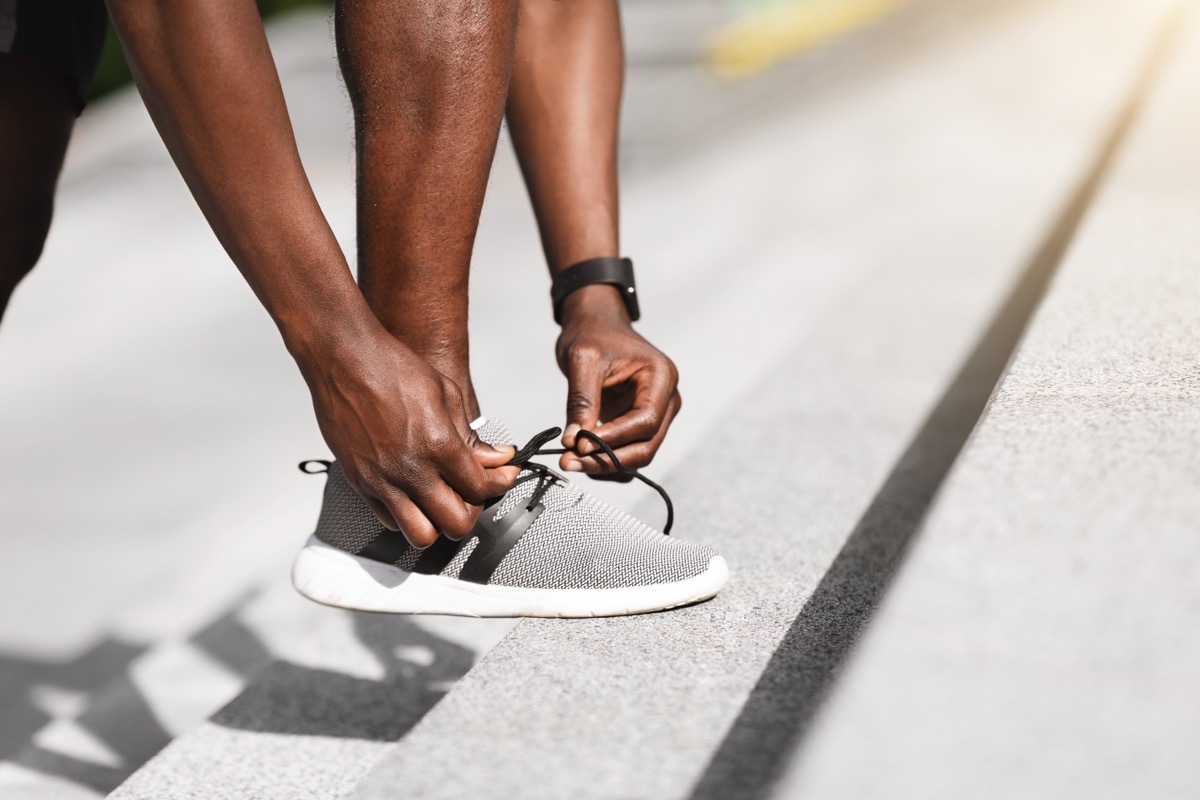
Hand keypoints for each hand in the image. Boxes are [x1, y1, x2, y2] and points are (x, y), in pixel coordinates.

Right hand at [296, 320, 518, 546]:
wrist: (344, 359)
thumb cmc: (392, 368)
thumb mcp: (447, 394)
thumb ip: (471, 435)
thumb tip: (495, 458)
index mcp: (438, 446)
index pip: (481, 489)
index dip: (499, 484)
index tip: (502, 475)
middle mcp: (411, 470)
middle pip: (456, 523)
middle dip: (472, 510)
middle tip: (472, 493)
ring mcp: (382, 480)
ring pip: (421, 536)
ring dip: (438, 523)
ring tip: (442, 501)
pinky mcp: (360, 482)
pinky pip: (389, 520)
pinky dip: (408, 516)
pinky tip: (414, 494)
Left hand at [555, 285, 681, 476]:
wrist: (596, 324)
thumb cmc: (593, 333)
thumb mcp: (582, 359)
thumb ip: (581, 400)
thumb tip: (573, 442)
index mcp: (661, 377)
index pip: (645, 421)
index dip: (613, 439)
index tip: (578, 446)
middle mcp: (666, 399)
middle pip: (646, 445)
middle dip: (608, 459)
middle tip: (569, 462)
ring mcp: (657, 414)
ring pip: (639, 454)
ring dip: (606, 465)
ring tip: (570, 461)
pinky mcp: (639, 424)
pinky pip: (629, 453)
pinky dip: (607, 462)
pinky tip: (581, 459)